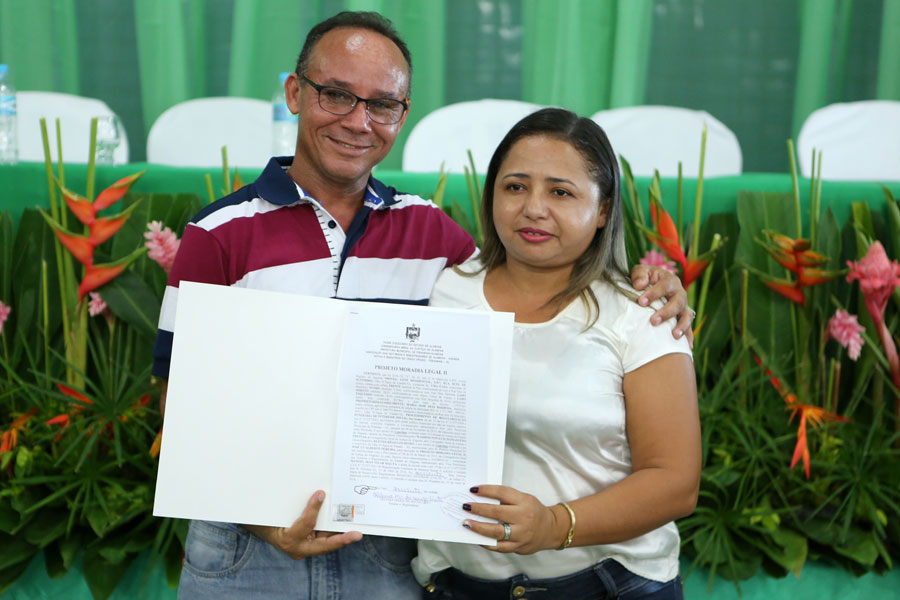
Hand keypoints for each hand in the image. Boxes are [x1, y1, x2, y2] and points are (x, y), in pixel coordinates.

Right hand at [243, 491, 361, 559]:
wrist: (258, 528)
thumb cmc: (266, 520)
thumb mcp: (277, 511)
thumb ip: (296, 506)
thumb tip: (315, 492)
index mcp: (288, 539)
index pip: (305, 525)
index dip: (313, 509)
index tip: (320, 494)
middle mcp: (297, 548)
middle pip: (324, 544)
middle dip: (341, 539)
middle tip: (357, 534)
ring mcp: (304, 548)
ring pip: (326, 542)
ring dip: (340, 533)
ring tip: (355, 525)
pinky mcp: (308, 545)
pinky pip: (323, 538)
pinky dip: (332, 531)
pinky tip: (342, 521)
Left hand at [461, 485, 562, 554]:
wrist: (551, 530)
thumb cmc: (534, 512)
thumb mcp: (524, 499)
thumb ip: (507, 499)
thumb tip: (482, 498)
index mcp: (524, 502)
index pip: (502, 493)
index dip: (487, 490)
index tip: (473, 490)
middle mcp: (523, 518)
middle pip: (497, 512)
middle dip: (478, 509)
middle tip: (465, 506)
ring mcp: (520, 534)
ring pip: (496, 532)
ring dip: (479, 527)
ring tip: (467, 523)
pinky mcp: (518, 547)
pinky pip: (498, 546)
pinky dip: (486, 542)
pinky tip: (476, 538)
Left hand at [630, 264, 694, 347]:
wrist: (653, 283)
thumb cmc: (645, 278)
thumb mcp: (641, 272)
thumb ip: (639, 275)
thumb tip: (639, 285)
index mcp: (670, 280)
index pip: (664, 286)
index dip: (653, 294)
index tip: (641, 302)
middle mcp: (679, 293)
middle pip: (678, 302)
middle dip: (666, 312)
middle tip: (653, 321)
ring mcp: (683, 306)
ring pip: (687, 315)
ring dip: (682, 326)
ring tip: (674, 336)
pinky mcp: (683, 317)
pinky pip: (689, 327)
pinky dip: (689, 336)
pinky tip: (687, 347)